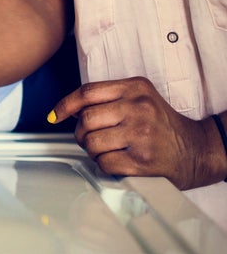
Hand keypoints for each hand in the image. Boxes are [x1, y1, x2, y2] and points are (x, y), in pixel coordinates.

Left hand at [51, 76, 218, 189]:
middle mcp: (138, 108)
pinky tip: (116, 161)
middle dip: (81, 133)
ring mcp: (141, 134)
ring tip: (106, 150)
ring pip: (91, 142)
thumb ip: (109, 98)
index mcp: (135, 88)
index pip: (87, 92)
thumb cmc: (164, 125)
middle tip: (89, 138)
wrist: (199, 150)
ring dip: (92, 151)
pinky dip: (104, 165)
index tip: (55, 115)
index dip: (65, 105)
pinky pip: (104, 163)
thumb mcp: (140, 98)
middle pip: (86, 119)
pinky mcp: (143, 159)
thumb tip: (69, 109)